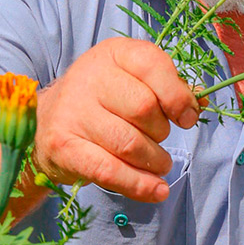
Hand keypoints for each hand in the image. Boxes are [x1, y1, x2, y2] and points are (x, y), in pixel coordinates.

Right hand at [31, 39, 200, 201]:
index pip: (153, 65)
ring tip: (159, 164)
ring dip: (155, 161)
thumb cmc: (103, 102)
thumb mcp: (133, 81)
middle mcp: (89, 77)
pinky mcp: (63, 146)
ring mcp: (73, 112)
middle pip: (144, 109)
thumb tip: (198, 106)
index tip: (186, 118)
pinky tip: (156, 190)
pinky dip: (139, 185)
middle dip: (162, 132)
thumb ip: (168, 88)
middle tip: (159, 140)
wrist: (45, 123)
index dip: (177, 96)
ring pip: (130, 144)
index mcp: (113, 54)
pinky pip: (110, 171)